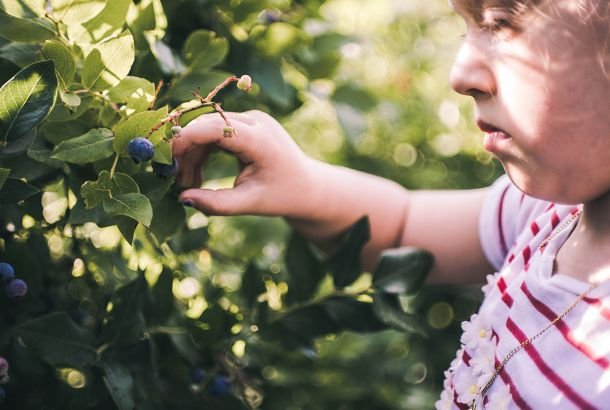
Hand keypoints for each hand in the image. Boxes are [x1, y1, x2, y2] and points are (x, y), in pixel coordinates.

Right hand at [172, 110, 320, 217]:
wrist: (308, 187)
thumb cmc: (282, 196)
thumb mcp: (250, 204)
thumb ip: (217, 204)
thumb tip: (182, 199)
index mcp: (260, 140)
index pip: (213, 127)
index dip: (185, 140)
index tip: (168, 164)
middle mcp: (256, 122)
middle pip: (207, 126)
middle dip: (186, 151)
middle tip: (175, 182)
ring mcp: (252, 120)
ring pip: (207, 128)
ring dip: (193, 154)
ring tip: (188, 185)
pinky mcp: (247, 124)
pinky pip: (215, 131)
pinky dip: (203, 151)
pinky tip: (197, 176)